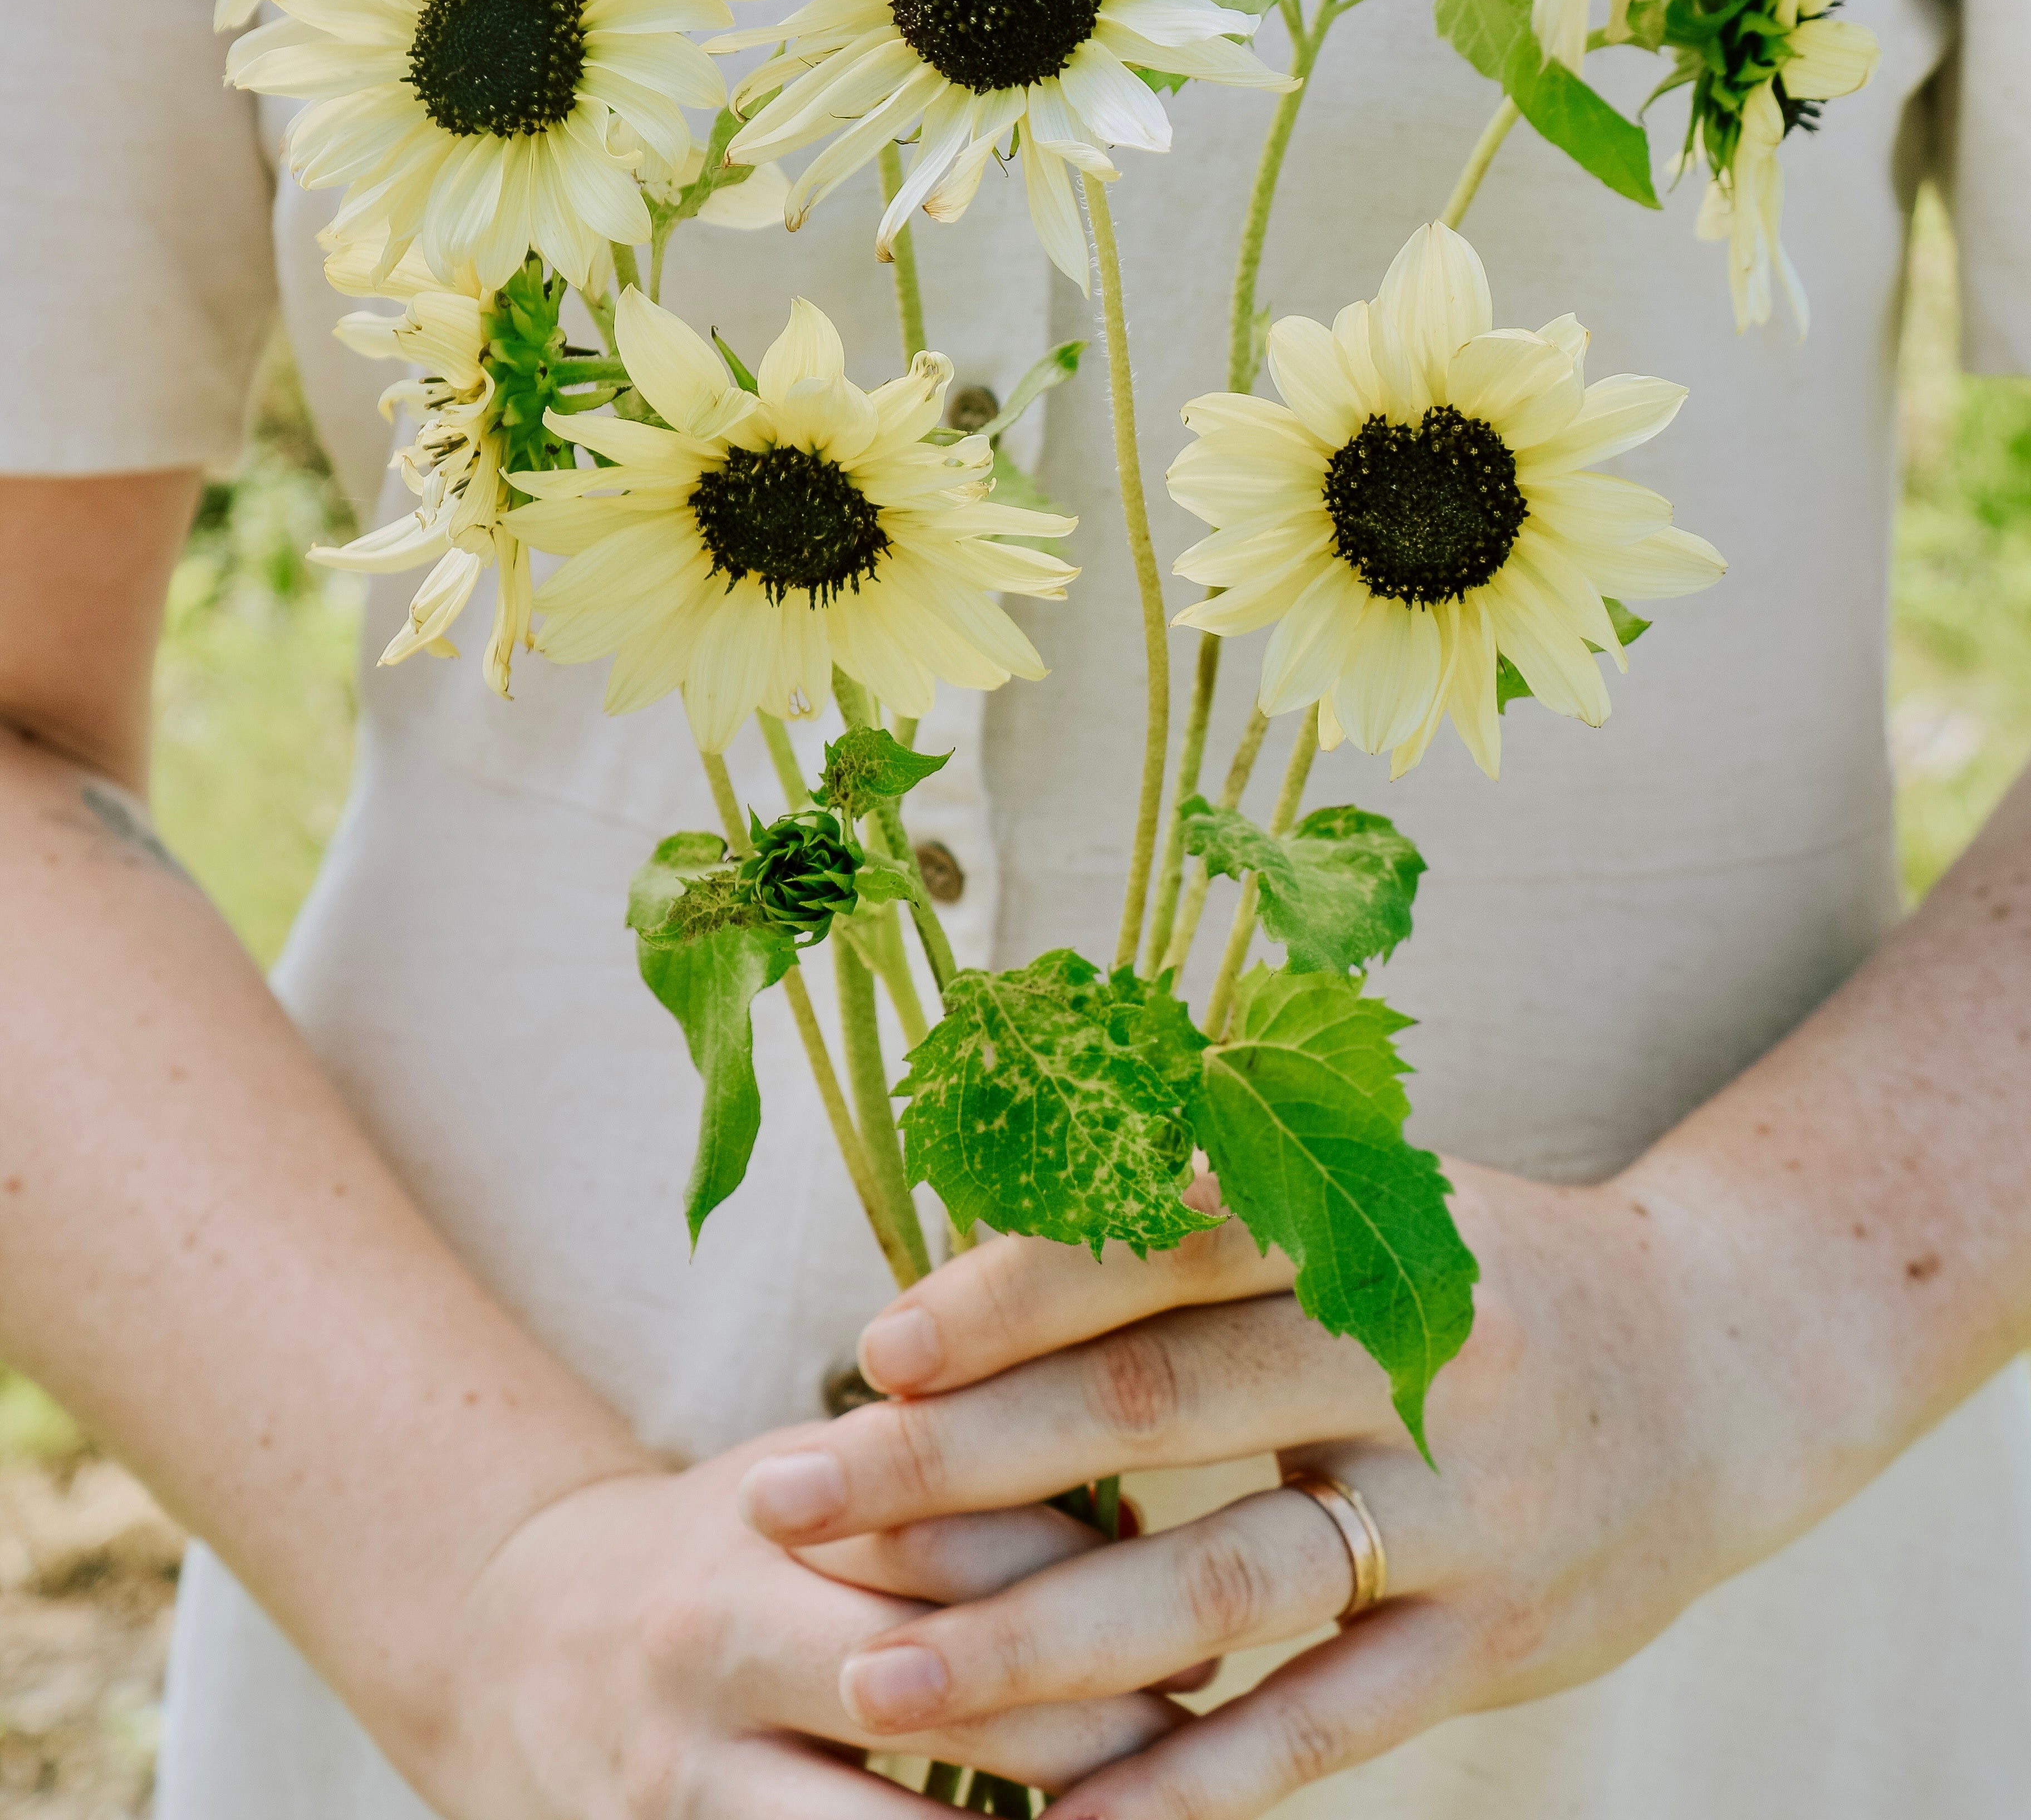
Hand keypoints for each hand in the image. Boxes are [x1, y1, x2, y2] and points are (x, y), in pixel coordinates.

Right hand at [418, 1426, 1183, 1815]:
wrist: (503, 1639)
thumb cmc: (713, 1548)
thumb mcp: (811, 1479)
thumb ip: (952, 1484)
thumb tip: (1148, 1521)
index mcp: (761, 1519)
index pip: (962, 1539)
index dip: (1102, 1580)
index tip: (1212, 1614)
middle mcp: (715, 1644)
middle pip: (948, 1683)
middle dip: (1100, 1727)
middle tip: (1209, 1741)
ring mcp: (683, 1784)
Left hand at [737, 1168, 1815, 1818]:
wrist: (1729, 1361)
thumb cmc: (1491, 1278)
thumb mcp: (1369, 1210)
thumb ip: (1207, 1234)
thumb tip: (985, 1267)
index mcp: (1355, 1232)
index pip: (1148, 1254)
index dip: (1004, 1297)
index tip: (867, 1347)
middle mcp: (1400, 1360)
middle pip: (1150, 1408)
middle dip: (954, 1460)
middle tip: (792, 1499)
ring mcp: (1451, 1511)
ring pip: (1219, 1579)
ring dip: (1039, 1640)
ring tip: (884, 1679)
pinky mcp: (1491, 1642)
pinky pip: (1324, 1722)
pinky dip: (1198, 1777)